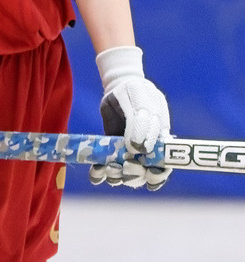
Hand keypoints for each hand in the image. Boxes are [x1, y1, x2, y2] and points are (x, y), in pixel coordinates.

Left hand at [88, 46, 171, 190]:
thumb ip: (140, 123)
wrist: (117, 86)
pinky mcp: (109, 152)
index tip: (150, 174)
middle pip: (143, 175)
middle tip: (126, 164)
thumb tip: (138, 149)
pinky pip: (105, 168)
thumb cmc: (135, 92)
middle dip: (135, 175)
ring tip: (108, 168)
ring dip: (117, 176)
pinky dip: (100, 173)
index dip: (159, 175)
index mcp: (160, 141)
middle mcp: (145, 151)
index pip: (164, 166)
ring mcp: (126, 153)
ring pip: (124, 175)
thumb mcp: (140, 102)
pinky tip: (96, 170)